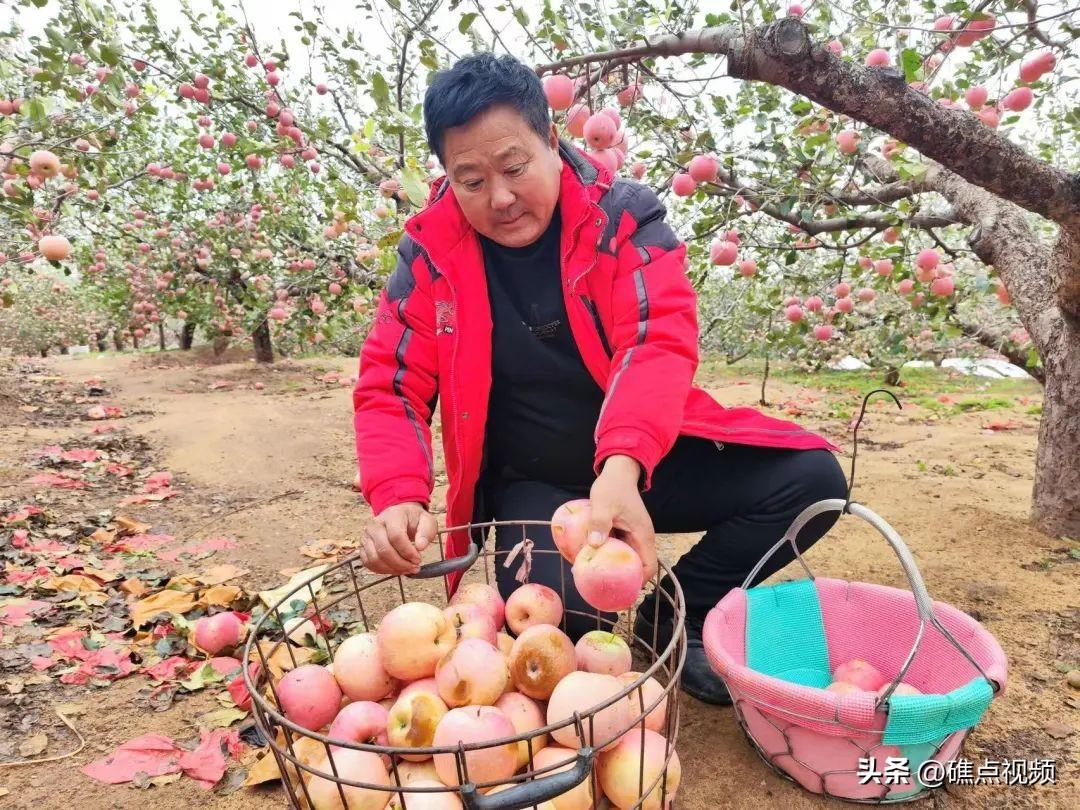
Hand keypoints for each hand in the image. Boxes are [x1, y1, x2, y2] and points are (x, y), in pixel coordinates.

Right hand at [360, 502, 437, 574]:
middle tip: (414, 568)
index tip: (418, 559)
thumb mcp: (427, 520)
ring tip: (407, 570)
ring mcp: (366, 536)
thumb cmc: (413, 519)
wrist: (399, 515)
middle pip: (384, 550)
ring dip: (392, 569)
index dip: (407, 551)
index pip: (396, 536)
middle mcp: (375, 525)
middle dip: (401, 563)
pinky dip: (383, 571)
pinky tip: (396, 569)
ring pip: (375, 559)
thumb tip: (421, 547)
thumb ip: (426, 532)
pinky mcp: (363, 547)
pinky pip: (369, 564)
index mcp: (392, 516)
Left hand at [588, 455, 657, 580]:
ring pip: (627, 558)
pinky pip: (620, 548)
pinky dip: (610, 554)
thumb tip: (594, 546)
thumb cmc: (612, 487)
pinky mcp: (625, 532)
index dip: (638, 581)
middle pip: (637, 567)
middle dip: (622, 577)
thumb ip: (599, 524)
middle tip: (601, 586)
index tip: (620, 590)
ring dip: (614, 566)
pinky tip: (593, 557)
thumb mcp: (603, 504)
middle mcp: (641, 538)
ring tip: (595, 574)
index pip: (648, 567)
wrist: (618, 472)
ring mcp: (633, 535)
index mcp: (642, 535)